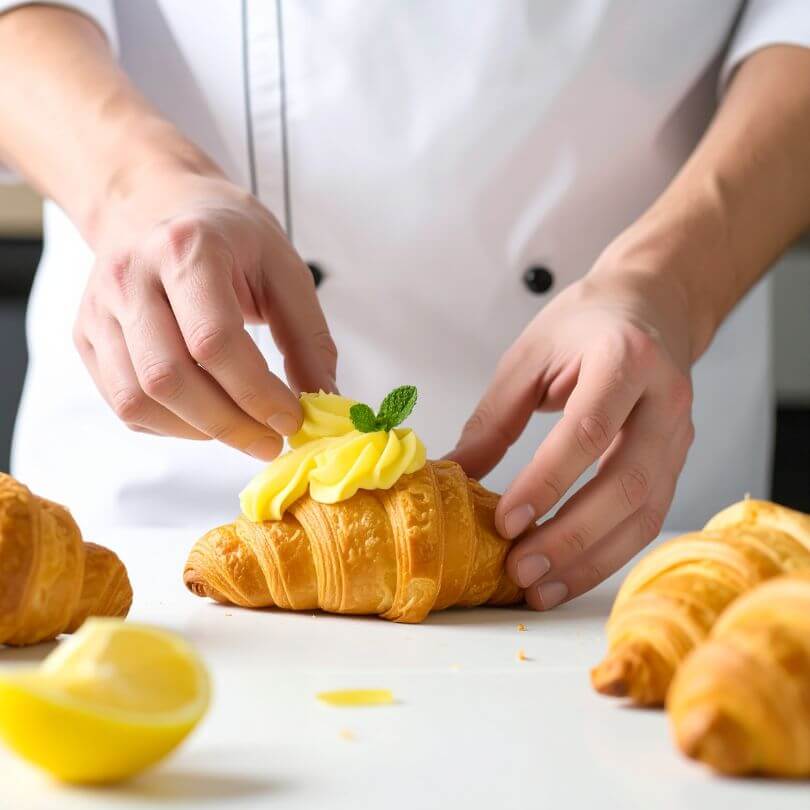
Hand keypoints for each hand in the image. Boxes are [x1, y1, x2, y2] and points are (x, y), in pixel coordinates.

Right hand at [74, 168, 336, 458]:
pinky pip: (123, 404)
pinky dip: (170, 426)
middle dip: (228, 424)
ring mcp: (99, 309)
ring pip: (137, 400)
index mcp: (187, 248)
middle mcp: (130, 277)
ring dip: (198, 432)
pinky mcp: (86, 336)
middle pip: (169, 378)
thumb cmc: (227, 234)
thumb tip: (324, 400)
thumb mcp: (283, 266)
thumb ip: (307, 335)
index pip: (213, 340)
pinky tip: (206, 417)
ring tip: (243, 431)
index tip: (292, 420)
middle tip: (270, 442)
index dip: (256, 393)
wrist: (153, 201)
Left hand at [448, 263, 695, 608]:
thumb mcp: (529, 355)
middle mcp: (664, 400)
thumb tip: (455, 475)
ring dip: (591, 559)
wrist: (651, 307)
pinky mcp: (678, 462)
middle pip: (625, 483)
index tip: (506, 521)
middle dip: (571, 536)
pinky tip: (569, 574)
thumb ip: (495, 417)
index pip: (588, 430)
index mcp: (624, 359)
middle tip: (520, 569)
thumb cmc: (586, 324)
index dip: (547, 481)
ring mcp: (680, 435)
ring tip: (539, 588)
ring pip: (644, 512)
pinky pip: (648, 518)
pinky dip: (608, 553)